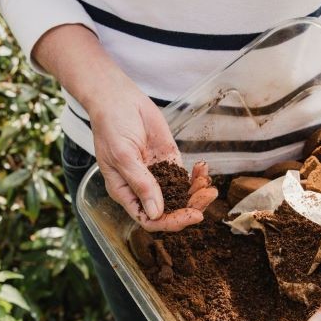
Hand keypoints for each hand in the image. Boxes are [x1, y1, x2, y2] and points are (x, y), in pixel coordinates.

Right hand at [89, 87, 216, 231]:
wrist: (118, 98)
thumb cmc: (111, 126)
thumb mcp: (123, 156)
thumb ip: (141, 183)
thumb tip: (155, 213)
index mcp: (125, 192)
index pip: (149, 219)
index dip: (171, 222)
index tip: (192, 215)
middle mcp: (142, 188)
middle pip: (169, 210)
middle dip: (190, 206)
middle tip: (208, 196)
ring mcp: (156, 175)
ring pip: (180, 195)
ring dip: (197, 193)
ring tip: (209, 184)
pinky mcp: (168, 160)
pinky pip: (185, 176)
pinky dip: (197, 176)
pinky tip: (203, 169)